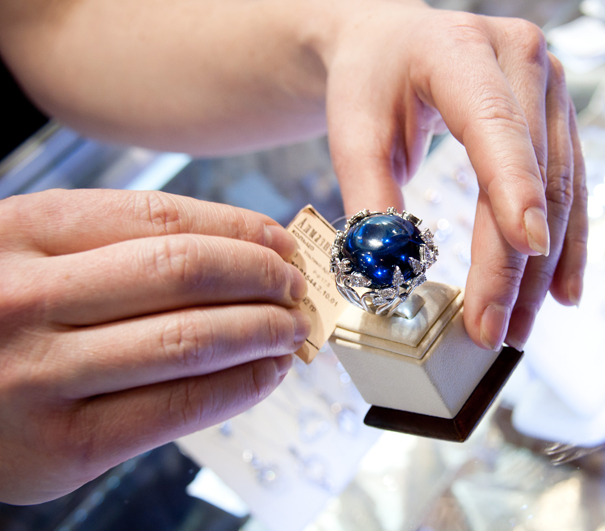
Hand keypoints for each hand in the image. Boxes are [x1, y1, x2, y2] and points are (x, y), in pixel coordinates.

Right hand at [0, 189, 309, 503]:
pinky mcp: (63, 448)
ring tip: (291, 329)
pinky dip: (240, 386)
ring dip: (263, 331)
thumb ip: (111, 248)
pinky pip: (178, 408)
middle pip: (184, 274)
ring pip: (191, 341)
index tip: (279, 242)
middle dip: (262, 278)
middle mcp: (26, 299)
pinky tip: (266, 372)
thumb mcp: (28, 258)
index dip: (240, 229)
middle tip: (295, 287)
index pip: (162, 219)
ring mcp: (41, 376)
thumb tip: (235, 252)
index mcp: (22, 233)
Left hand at [325, 2, 587, 349]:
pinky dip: (565, 243)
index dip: (515, 188)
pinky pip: (571, 186)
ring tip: (521, 326)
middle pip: (535, 171)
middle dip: (517, 260)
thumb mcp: (355, 134)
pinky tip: (561, 289)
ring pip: (563, 188)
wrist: (391, 44)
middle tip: (496, 327)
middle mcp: (522, 59)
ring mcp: (550, 87)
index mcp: (463, 51)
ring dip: (545, 266)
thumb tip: (391, 278)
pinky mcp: (557, 117)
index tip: (527, 248)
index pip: (497, 125)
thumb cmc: (370, 81)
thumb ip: (372, 200)